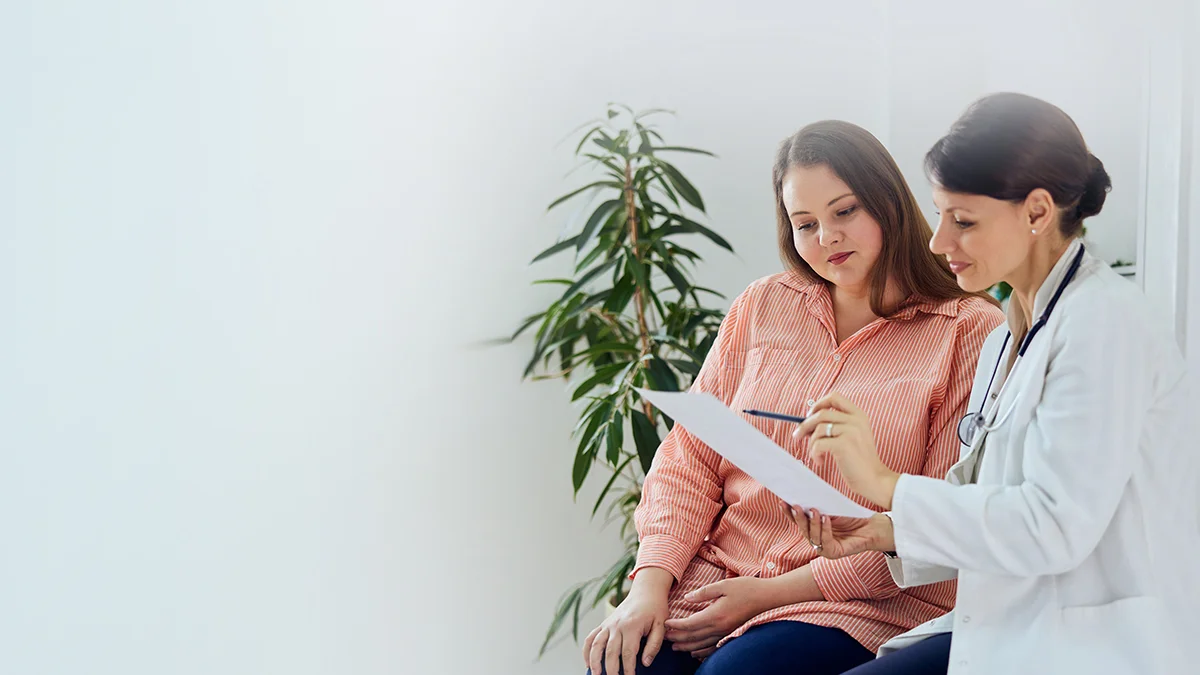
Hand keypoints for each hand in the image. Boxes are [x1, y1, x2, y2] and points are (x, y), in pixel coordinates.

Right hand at [584, 568, 670, 674]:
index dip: (628, 669)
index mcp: (632, 625)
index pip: (628, 653)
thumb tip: (646, 662)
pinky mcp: (604, 624)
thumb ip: (654, 645)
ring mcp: (608, 624)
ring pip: (596, 645)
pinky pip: (591, 637)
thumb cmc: (656, 609)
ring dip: (594, 662)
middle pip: (610, 652)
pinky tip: (587, 663)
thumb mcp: (661, 625)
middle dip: (611, 670)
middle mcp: (617, 625)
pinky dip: (586, 651)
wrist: (646, 591)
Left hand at [663, 577, 771, 658]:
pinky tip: (695, 654)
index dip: (676, 625)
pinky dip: (703, 652)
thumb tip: (687, 598)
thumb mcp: (723, 585)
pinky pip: (714, 648)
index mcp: (716, 615)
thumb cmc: (746, 588)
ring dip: (687, 646)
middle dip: (678, 638)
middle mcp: (720, 628)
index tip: (665, 623)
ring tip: (675, 647)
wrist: (767, 597)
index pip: (690, 624)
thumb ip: (704, 593)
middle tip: (664, 637)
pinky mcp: (731, 634)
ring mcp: (726, 633)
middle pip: (694, 637)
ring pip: (702, 645)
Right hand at [785, 504, 894, 559]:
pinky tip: (826, 519)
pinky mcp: (833, 553)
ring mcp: (824, 548)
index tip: (783, 502)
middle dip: (798, 517)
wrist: (871, 526)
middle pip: (802, 529)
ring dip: (812, 523)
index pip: (797, 521)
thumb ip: (817, 507)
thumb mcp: (831, 509)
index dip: (789, 513)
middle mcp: (816, 539)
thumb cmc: (851, 516)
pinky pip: (825, 542)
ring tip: (814, 510)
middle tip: (796, 506)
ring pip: (812, 536)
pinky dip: (825, 530)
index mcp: (813, 528)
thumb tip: (803, 496)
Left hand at [794, 393, 900, 508]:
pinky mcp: (844, 444)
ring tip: (816, 454)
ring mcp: (851, 431)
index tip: (809, 416)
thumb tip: (806, 422)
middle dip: (805, 425)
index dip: (818, 404)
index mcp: (859, 415)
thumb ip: (836, 426)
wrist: (874, 479)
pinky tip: (820, 461)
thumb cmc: (859, 461)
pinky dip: (814, 453)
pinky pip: (818, 444)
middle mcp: (856, 420)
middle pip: (821, 413)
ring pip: (818, 429)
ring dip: (811, 443)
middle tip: (797, 436)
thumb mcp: (852, 437)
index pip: (835, 397)